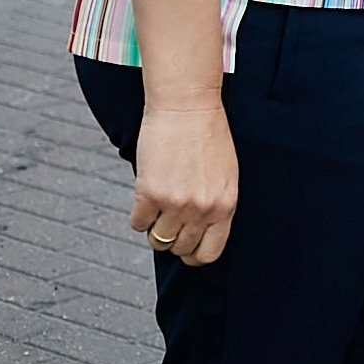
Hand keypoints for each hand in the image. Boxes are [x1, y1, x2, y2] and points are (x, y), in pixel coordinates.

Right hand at [130, 102, 237, 265]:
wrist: (187, 107)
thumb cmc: (208, 137)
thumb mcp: (225, 176)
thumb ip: (215, 205)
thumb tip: (199, 232)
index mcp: (226, 206)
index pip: (210, 253)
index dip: (195, 255)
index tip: (187, 248)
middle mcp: (203, 209)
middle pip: (181, 249)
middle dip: (174, 240)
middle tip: (170, 221)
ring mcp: (175, 203)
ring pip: (158, 241)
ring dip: (155, 229)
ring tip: (158, 209)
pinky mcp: (149, 193)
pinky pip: (137, 224)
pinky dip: (139, 216)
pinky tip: (146, 198)